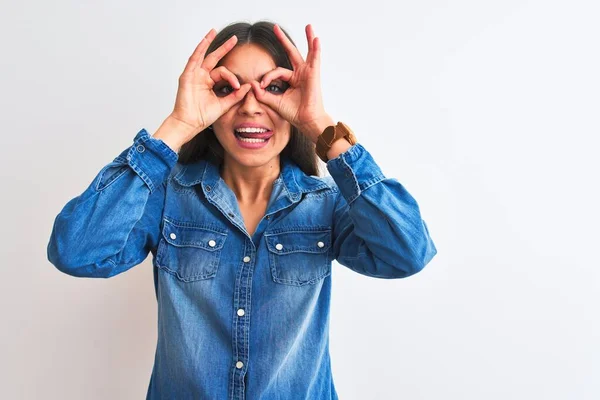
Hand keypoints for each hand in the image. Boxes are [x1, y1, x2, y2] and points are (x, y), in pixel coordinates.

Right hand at [170, 29, 251, 142]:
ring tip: (214, 31)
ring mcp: (193, 75)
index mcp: (209, 83)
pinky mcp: (187, 76)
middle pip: (214, 58)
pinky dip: (199, 49)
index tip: (238, 86)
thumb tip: (248, 86)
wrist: (190, 124)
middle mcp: (201, 76)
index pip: (224, 73)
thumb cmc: (203, 116)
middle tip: (235, 39)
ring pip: (202, 55)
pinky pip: (193, 59)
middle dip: (224, 48)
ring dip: (208, 42)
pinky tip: (205, 40)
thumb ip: (235, 95)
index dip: (232, 78)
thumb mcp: (224, 104)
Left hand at [250, 24, 331, 141]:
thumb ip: (262, 94)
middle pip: (291, 53)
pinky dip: (316, 48)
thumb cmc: (294, 113)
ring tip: (308, 26)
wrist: (306, 120)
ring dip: (308, 38)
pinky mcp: (313, 74)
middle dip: (283, 40)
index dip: (267, 77)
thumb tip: (251, 84)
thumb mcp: (274, 102)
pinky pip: (315, 58)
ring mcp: (308, 73)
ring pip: (306, 52)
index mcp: (292, 80)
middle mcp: (300, 74)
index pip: (277, 72)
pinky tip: (315, 39)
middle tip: (275, 28)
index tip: (261, 85)